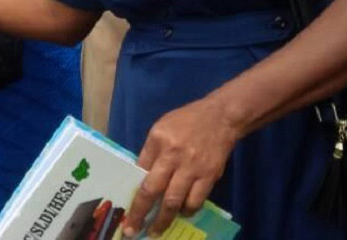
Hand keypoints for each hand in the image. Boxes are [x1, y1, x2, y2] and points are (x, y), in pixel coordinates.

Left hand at [123, 98, 239, 236]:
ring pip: (174, 201)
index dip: (132, 191)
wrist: (221, 117)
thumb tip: (141, 177)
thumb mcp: (161, 128)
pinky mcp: (210, 176)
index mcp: (158, 140)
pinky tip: (181, 213)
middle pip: (153, 190)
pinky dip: (187, 211)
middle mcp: (174, 155)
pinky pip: (196, 201)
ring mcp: (193, 167)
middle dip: (141, 213)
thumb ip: (151, 152)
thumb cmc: (187, 121)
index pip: (140, 171)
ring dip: (164, 219)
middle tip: (132, 230)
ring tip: (156, 230)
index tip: (125, 209)